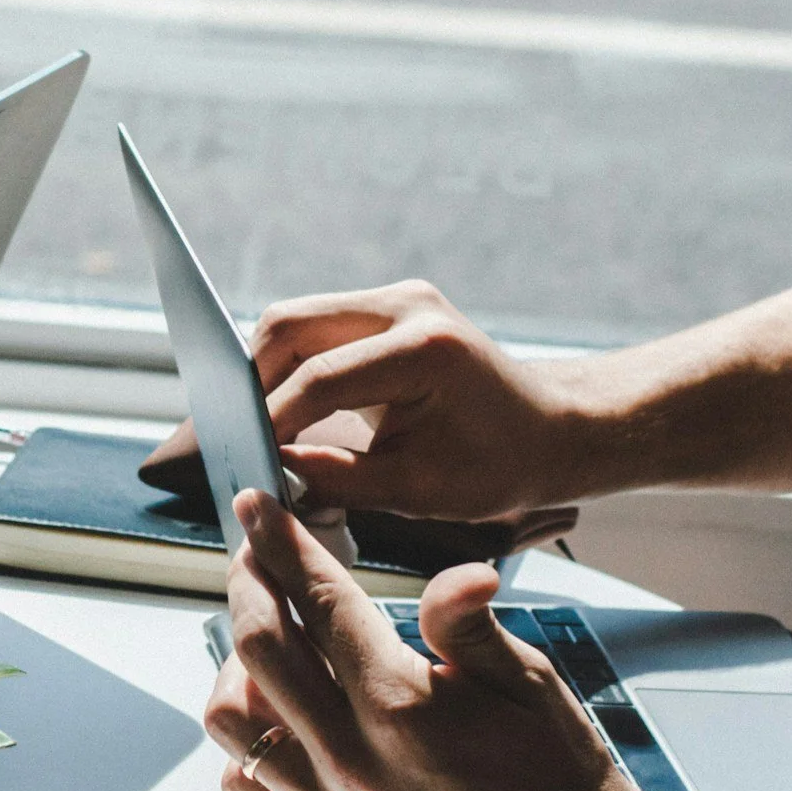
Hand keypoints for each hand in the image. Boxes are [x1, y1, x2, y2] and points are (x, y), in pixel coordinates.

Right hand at [144, 280, 592, 520]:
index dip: (270, 422)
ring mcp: (397, 299)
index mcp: (424, 349)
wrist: (554, 430)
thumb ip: (338, 479)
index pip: (318, 379)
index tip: (245, 461)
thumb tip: (271, 473)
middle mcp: (407, 306)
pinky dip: (291, 366)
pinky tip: (285, 410)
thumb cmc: (502, 466)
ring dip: (268, 370)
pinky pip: (316, 327)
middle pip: (290, 325)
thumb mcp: (419, 491)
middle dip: (253, 382)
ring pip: (295, 321)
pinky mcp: (388, 308)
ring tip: (258, 426)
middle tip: (237, 437)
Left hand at [203, 489, 663, 790]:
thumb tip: (457, 571)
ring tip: (267, 646)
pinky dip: (246, 746)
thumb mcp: (531, 686)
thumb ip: (470, 625)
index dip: (281, 543)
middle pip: (257, 648)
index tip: (258, 507)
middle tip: (254, 561)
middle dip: (248, 586)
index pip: (318, 601)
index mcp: (402, 706)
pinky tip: (280, 724)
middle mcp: (352, 760)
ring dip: (237, 669)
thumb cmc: (560, 779)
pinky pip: (245, 788)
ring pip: (232, 721)